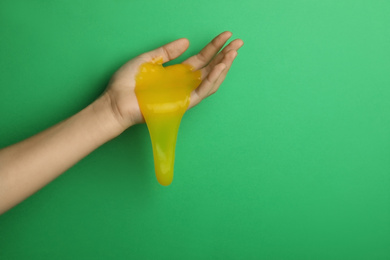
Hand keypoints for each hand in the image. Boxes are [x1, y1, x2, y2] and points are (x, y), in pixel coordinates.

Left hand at [103, 31, 243, 129]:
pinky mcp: (183, 103)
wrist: (116, 100)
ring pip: (211, 80)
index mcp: (177, 73)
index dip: (214, 47)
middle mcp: (184, 84)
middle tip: (238, 42)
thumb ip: (167, 52)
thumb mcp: (148, 59)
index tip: (226, 35)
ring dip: (224, 66)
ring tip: (233, 52)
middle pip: (211, 69)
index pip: (201, 59)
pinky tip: (221, 66)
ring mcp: (185, 94)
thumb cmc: (128, 83)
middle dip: (226, 55)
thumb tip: (186, 41)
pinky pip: (202, 91)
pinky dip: (213, 79)